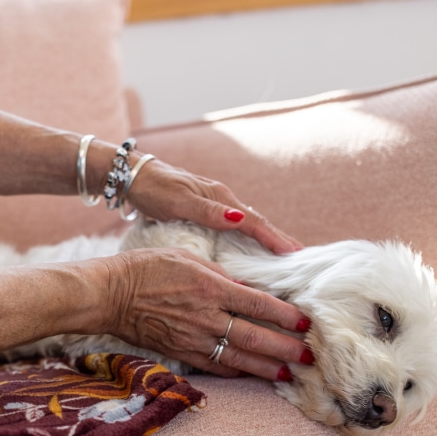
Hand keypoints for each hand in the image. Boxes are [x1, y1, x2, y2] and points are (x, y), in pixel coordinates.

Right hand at [101, 246, 311, 380]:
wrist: (109, 294)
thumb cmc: (144, 267)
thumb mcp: (187, 257)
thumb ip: (219, 274)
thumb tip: (244, 288)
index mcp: (211, 288)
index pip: (258, 305)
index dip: (285, 316)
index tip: (305, 323)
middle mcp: (206, 317)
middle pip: (255, 338)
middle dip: (286, 349)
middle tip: (309, 356)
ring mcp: (193, 338)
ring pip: (239, 358)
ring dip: (267, 368)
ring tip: (290, 374)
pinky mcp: (180, 351)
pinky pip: (215, 365)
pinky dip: (237, 371)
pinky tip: (253, 374)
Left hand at [121, 157, 303, 255]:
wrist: (134, 177)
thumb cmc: (153, 189)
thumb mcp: (178, 202)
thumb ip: (207, 211)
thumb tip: (240, 219)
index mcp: (220, 198)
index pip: (254, 222)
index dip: (274, 238)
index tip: (295, 253)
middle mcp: (222, 201)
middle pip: (257, 223)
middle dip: (279, 239)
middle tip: (302, 259)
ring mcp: (216, 205)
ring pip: (248, 225)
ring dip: (267, 239)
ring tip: (285, 257)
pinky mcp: (208, 212)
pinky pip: (236, 227)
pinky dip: (250, 238)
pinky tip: (253, 249)